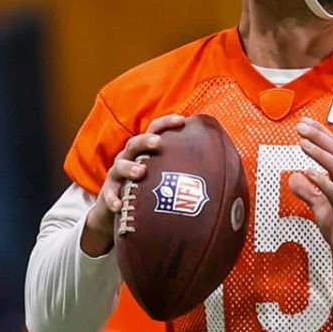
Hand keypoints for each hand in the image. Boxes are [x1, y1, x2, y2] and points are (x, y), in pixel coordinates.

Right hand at [81, 114, 186, 256]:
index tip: (183, 120)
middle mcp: (129, 159)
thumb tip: (225, 171)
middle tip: (158, 142)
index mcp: (145, 152)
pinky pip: (108, 196)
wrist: (117, 211)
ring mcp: (116, 176)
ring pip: (119, 166)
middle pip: (134, 144)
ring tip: (141, 172)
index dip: (167, 123)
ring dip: (130, 167)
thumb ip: (186, 170)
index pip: (155, 131)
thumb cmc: (148, 189)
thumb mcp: (164, 177)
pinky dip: (113, 199)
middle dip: (146, 140)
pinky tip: (120, 205)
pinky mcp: (107, 194)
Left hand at [288, 117, 332, 283]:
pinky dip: (322, 181)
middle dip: (318, 137)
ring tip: (303, 143)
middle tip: (301, 126)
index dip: (320, 134)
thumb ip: (308, 192)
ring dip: (319, 154)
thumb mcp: (322, 208)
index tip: (305, 123)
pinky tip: (309, 173)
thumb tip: (293, 178)